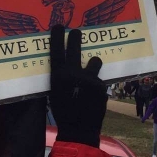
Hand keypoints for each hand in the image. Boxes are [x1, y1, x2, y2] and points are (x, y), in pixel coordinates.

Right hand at [50, 25, 106, 147]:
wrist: (79, 130)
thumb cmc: (63, 113)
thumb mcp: (55, 94)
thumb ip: (60, 78)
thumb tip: (65, 66)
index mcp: (58, 77)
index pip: (56, 51)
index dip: (56, 37)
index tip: (58, 26)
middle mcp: (73, 74)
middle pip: (74, 48)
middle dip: (75, 38)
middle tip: (77, 31)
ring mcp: (88, 79)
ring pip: (94, 61)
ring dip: (92, 64)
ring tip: (91, 72)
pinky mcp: (101, 86)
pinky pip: (99, 79)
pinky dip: (97, 84)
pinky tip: (93, 95)